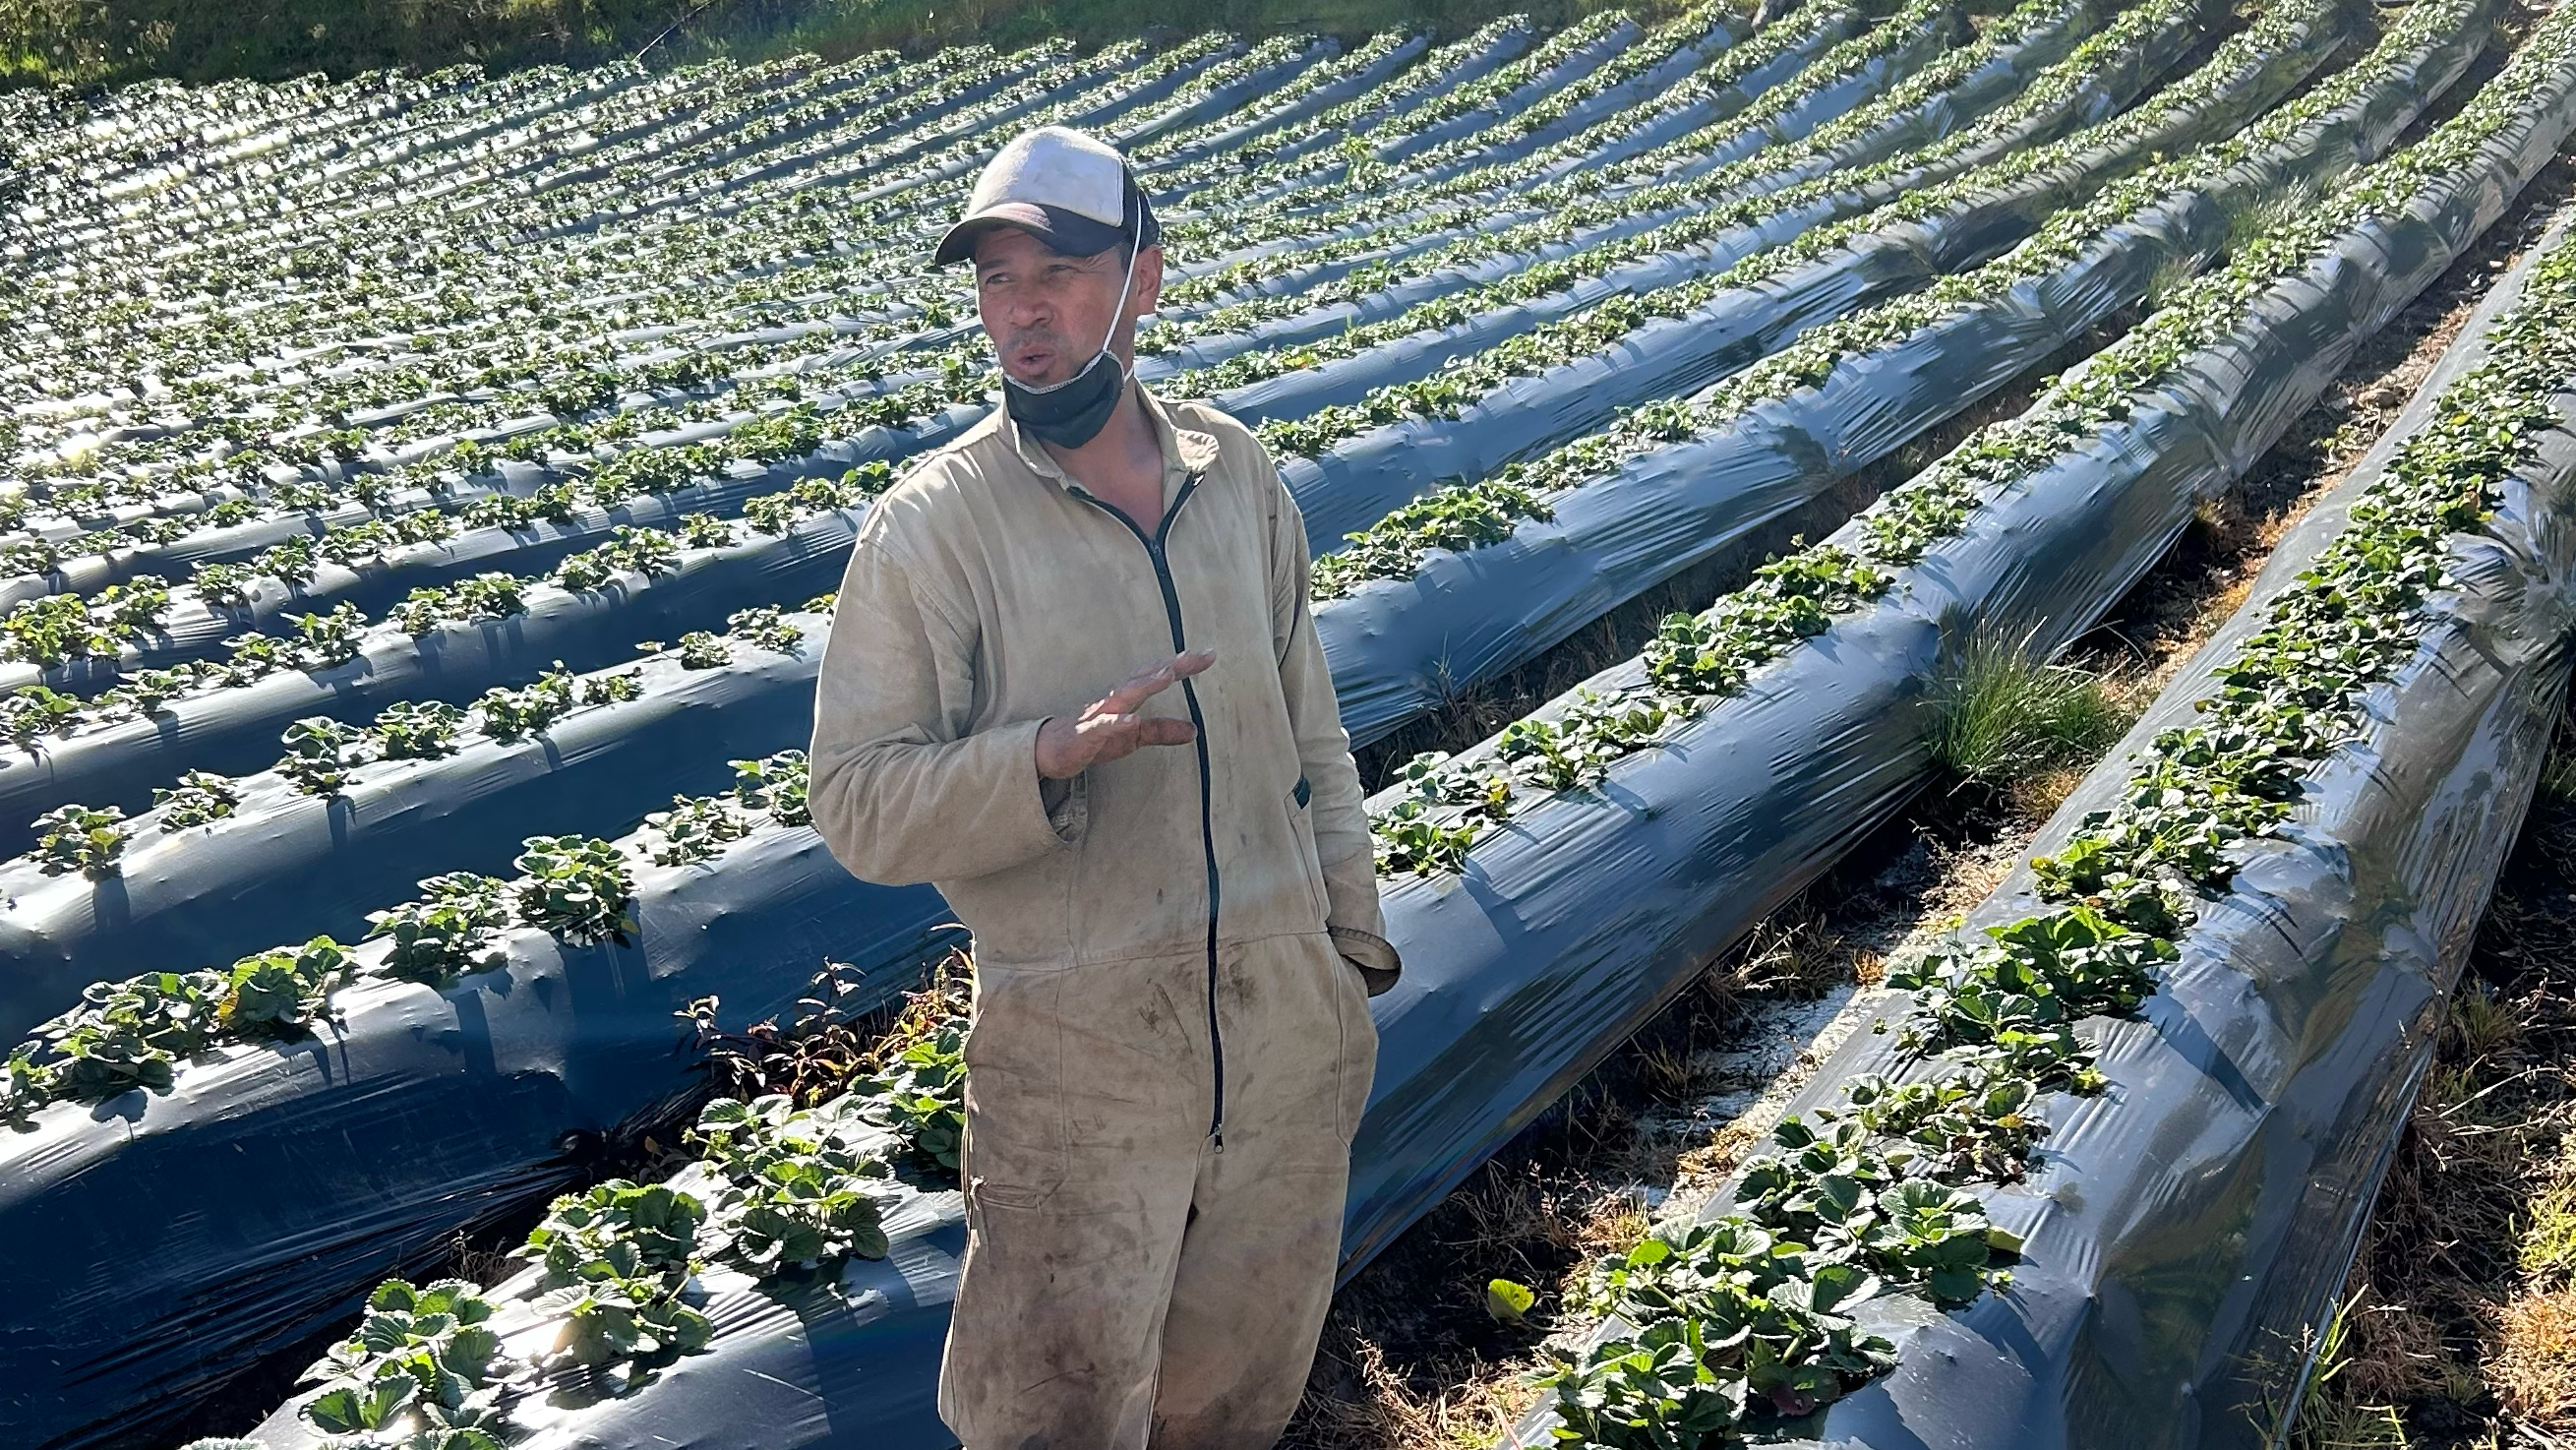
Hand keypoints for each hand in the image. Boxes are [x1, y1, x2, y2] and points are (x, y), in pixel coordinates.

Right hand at [1035, 650, 1215, 778]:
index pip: (1157, 675)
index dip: (1183, 665)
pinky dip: (1117, 722)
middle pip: (1144, 677)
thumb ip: (1161, 731)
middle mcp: (1115, 699)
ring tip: (1167, 675)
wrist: (1050, 752)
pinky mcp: (1086, 734)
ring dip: (1145, 684)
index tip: (1209, 655)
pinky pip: (1102, 726)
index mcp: (1127, 698)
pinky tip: (1132, 721)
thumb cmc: (1092, 739)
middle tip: (1194, 656)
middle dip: (1169, 666)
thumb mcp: (1133, 737)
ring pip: (1124, 695)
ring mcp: (1099, 714)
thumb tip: (1194, 730)